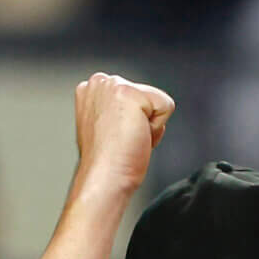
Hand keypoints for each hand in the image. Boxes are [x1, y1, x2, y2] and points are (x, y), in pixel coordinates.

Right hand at [72, 73, 174, 198]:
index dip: (133, 121)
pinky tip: (136, 138)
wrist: (105, 177)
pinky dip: (157, 129)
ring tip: (128, 139)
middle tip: (123, 140)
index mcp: (91, 88)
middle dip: (142, 121)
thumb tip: (133, 114)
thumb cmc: (106, 161)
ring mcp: (113, 84)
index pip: (135, 97)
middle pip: (147, 97)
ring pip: (157, 102)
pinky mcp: (130, 93)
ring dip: (150, 126)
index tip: (116, 137)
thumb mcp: (108, 126)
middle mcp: (99, 82)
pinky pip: (166, 106)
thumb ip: (119, 111)